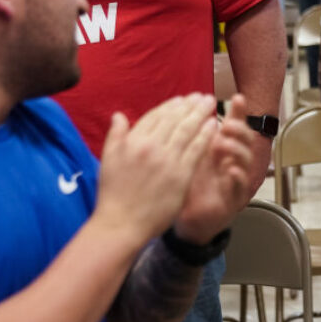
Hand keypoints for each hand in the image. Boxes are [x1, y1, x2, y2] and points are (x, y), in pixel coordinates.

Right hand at [92, 94, 218, 243]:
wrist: (121, 224)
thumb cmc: (113, 195)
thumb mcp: (107, 160)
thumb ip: (115, 135)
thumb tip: (119, 115)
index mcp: (133, 142)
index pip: (156, 116)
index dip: (171, 106)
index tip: (182, 99)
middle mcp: (151, 147)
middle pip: (175, 119)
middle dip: (190, 105)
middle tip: (202, 96)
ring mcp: (167, 160)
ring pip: (187, 130)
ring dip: (201, 114)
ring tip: (210, 104)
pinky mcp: (181, 175)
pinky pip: (197, 150)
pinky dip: (205, 135)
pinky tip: (213, 126)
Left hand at [174, 95, 255, 243]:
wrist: (189, 220)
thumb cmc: (190, 188)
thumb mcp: (188, 158)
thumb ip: (189, 137)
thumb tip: (180, 110)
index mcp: (223, 150)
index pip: (234, 126)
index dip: (238, 112)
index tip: (237, 97)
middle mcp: (233, 162)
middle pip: (246, 139)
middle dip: (239, 128)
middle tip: (226, 124)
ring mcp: (237, 179)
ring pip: (247, 159)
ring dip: (237, 148)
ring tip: (224, 143)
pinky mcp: (235, 198)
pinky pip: (241, 185)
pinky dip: (238, 176)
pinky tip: (231, 170)